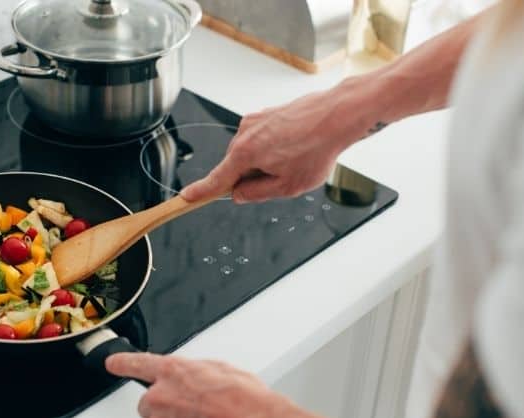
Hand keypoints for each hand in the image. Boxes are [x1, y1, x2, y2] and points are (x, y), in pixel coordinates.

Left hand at [106, 352, 319, 417]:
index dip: (122, 363)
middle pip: (146, 402)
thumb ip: (195, 371)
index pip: (137, 363)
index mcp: (174, 371)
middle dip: (161, 404)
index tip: (112, 363)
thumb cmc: (245, 398)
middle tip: (187, 405)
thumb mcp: (219, 369)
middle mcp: (163, 396)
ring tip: (201, 415)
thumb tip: (192, 375)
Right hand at [180, 79, 378, 203]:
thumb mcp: (287, 186)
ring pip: (251, 153)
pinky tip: (297, 147)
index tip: (186, 198)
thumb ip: (257, 193)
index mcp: (245, 153)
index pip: (217, 179)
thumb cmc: (317, 149)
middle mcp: (244, 133)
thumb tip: (240, 194)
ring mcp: (254, 121)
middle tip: (283, 177)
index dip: (200, 192)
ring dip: (266, 161)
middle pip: (236, 166)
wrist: (337, 115)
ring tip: (295, 158)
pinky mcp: (266, 114)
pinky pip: (261, 139)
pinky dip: (274, 147)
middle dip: (253, 177)